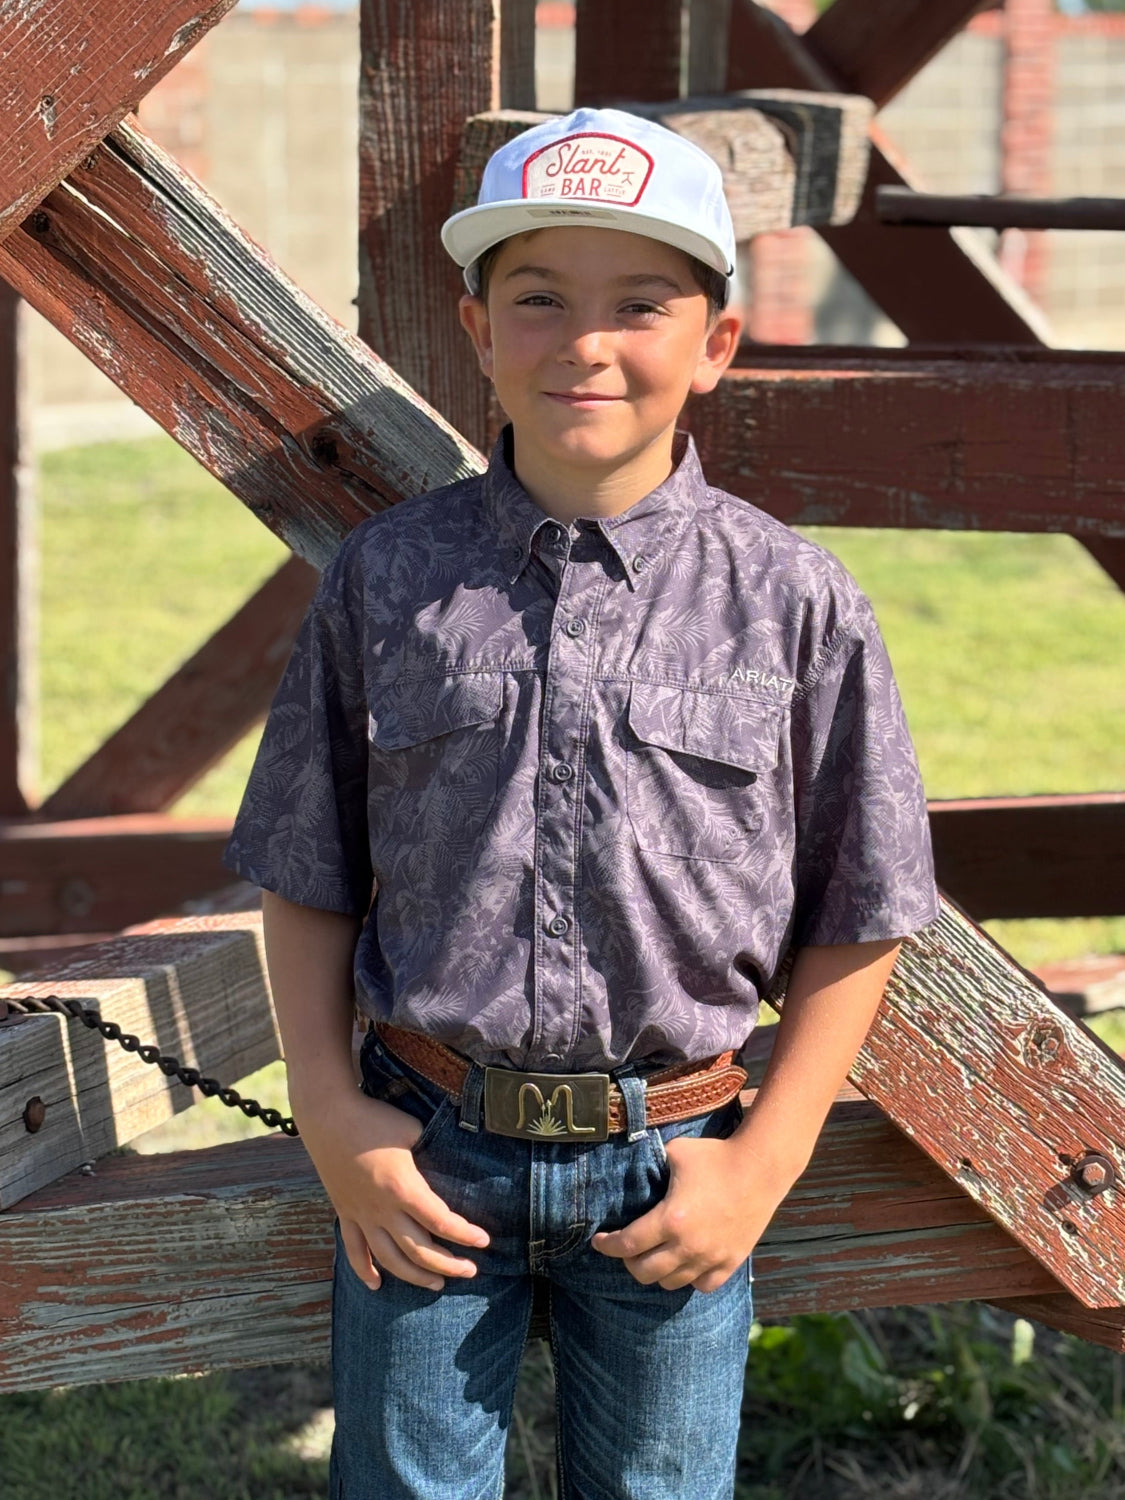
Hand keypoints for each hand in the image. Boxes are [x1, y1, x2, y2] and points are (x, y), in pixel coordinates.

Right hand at [296, 1087, 489, 1292]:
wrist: (327, 1115)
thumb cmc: (374, 1119)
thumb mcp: (412, 1130)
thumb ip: (431, 1152)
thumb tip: (449, 1164)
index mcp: (403, 1188)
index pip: (440, 1222)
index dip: (465, 1235)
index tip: (484, 1241)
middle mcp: (382, 1209)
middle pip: (418, 1250)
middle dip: (448, 1265)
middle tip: (470, 1271)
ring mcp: (361, 1214)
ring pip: (389, 1259)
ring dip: (415, 1276)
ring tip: (437, 1284)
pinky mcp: (344, 1212)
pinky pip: (354, 1250)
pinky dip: (364, 1270)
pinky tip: (377, 1285)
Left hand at [591, 1133, 784, 1291]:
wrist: (760, 1168)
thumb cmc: (715, 1156)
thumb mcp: (675, 1152)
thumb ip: (652, 1165)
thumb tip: (634, 1167)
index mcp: (670, 1219)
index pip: (626, 1244)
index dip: (606, 1246)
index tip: (598, 1241)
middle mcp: (688, 1246)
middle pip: (643, 1272)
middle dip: (628, 1261)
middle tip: (627, 1247)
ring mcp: (711, 1258)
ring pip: (671, 1283)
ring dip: (657, 1272)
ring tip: (655, 1255)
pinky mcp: (730, 1262)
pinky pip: (702, 1286)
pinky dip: (689, 1278)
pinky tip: (685, 1263)